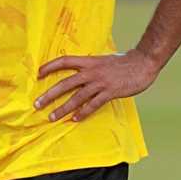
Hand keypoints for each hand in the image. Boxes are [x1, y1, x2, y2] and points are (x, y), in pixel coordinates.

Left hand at [34, 49, 159, 122]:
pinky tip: (75, 119)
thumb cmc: (123, 62)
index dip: (50, 66)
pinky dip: (83, 112)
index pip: (64, 61)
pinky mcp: (110, 92)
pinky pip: (93, 104)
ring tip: (52, 117)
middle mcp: (91, 72)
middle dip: (50, 95)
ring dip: (63, 108)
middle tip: (37, 104)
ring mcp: (100, 83)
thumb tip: (78, 71)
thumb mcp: (102, 60)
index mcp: (88, 61)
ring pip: (77, 97)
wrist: (143, 62)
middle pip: (65, 83)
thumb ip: (90, 66)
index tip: (38, 73)